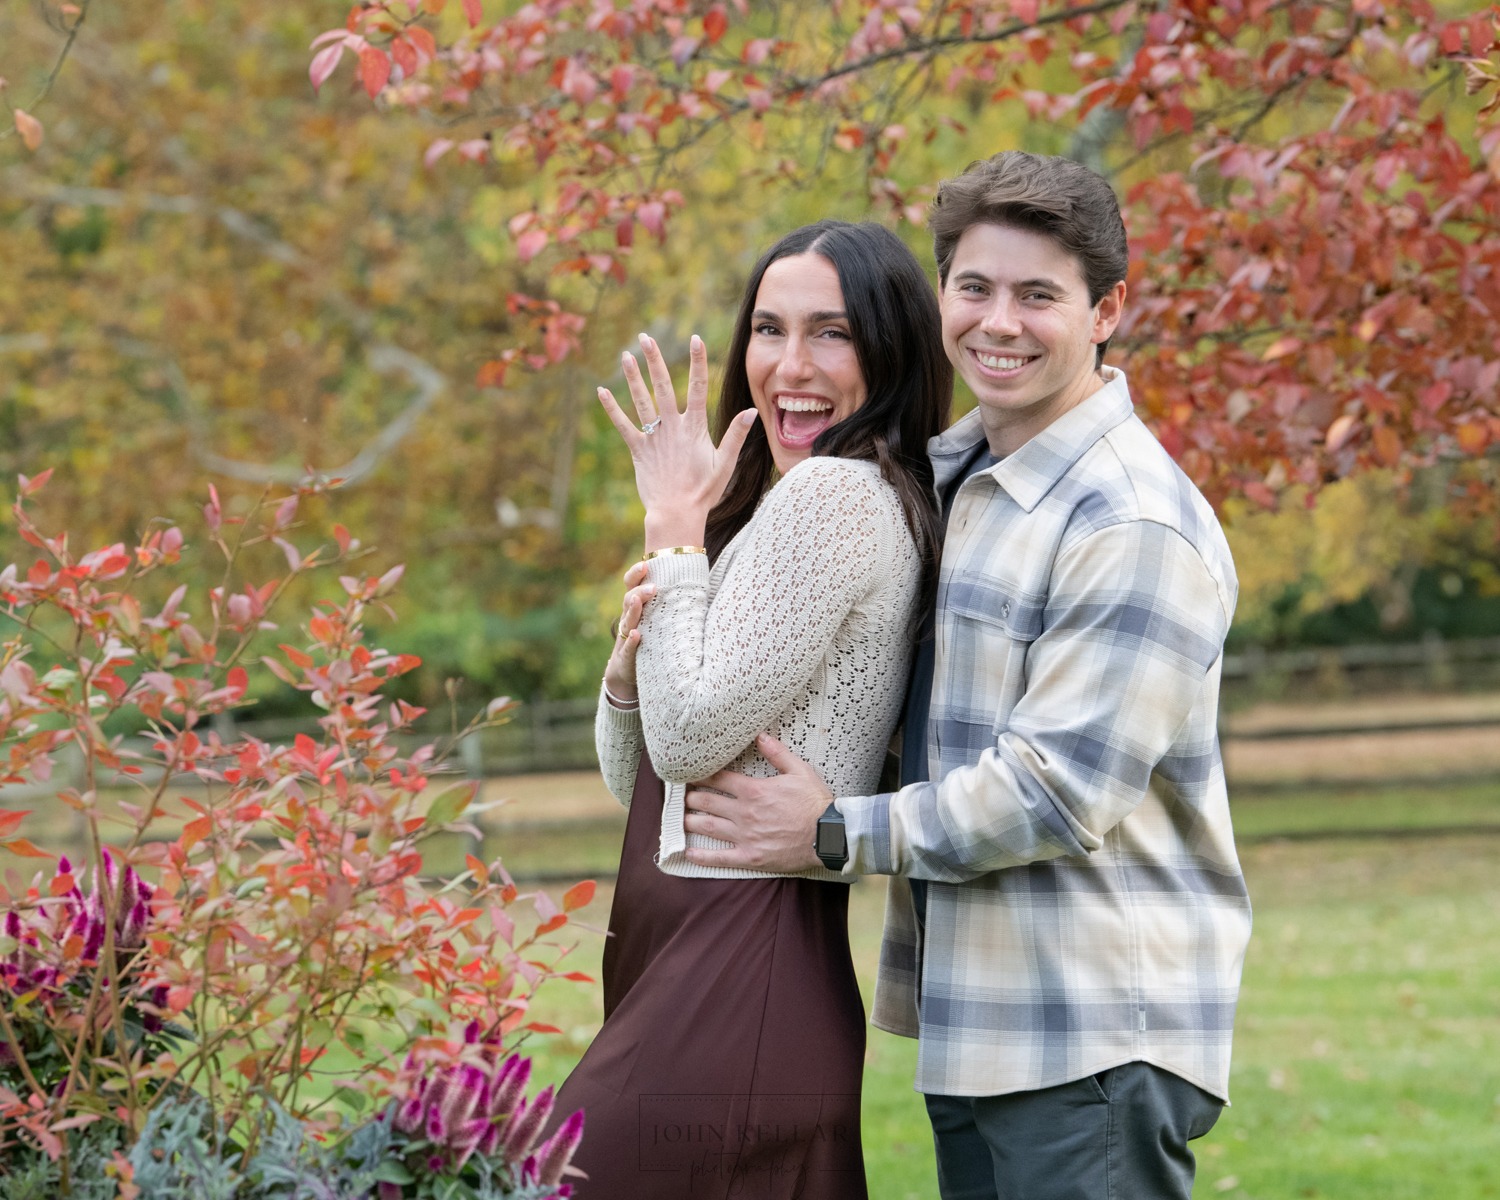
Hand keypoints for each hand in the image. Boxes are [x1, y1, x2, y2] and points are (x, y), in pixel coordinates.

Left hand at [596, 332, 757, 549]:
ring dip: (633, 377)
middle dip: (655, 359)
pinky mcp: (638, 450)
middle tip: (646, 336)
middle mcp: (673, 427)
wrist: (677, 513)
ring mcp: (654, 437)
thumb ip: (736, 435)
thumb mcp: (725, 464)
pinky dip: (612, 409)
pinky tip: (601, 391)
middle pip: (664, 386)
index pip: (699, 387)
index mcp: (695, 428)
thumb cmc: (704, 492)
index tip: (695, 338)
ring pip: (642, 401)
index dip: (697, 361)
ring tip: (625, 355)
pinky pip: (623, 425)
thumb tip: (750, 411)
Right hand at [603, 560, 653, 705]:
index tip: (645, 564)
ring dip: (633, 611)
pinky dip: (631, 641)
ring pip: (627, 620)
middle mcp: (628, 619)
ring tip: (639, 602)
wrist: (626, 671)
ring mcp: (626, 636)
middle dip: (639, 591)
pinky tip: (636, 635)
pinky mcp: (627, 655)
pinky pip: (628, 647)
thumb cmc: (648, 639)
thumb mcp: (656, 619)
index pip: (631, 585)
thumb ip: (667, 603)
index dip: (635, 574)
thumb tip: (696, 583)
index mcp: (636, 607)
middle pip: (628, 599)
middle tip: (653, 587)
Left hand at [682, 733, 832, 872]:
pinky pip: (720, 857)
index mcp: (753, 790)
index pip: (718, 779)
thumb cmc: (815, 803)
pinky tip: (688, 852)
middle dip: (690, 797)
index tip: (688, 774)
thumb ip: (777, 753)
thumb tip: (760, 735)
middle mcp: (744, 812)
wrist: (828, 835)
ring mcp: (745, 836)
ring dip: (690, 821)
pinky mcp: (750, 856)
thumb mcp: (799, 770)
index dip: (700, 775)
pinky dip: (702, 855)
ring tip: (680, 818)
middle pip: (706, 802)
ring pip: (708, 827)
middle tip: (681, 796)